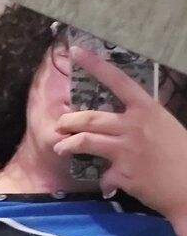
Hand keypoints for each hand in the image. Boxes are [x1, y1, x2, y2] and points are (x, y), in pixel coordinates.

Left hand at [54, 46, 186, 226]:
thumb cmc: (181, 154)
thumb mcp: (164, 125)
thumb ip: (140, 121)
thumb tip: (122, 124)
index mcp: (146, 108)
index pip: (117, 80)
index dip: (95, 65)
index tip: (76, 52)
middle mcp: (133, 125)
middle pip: (91, 117)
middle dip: (69, 120)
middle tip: (60, 124)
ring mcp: (125, 150)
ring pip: (85, 141)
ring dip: (68, 145)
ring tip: (61, 147)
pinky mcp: (122, 174)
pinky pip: (103, 175)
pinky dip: (105, 181)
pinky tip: (108, 183)